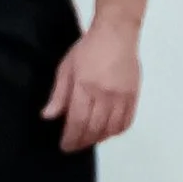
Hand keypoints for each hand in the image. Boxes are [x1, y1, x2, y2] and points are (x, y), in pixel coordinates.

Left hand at [42, 14, 140, 151]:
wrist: (116, 34)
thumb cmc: (87, 49)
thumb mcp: (65, 68)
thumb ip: (59, 94)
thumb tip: (48, 116)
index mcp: (85, 87)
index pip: (77, 121)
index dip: (71, 138)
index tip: (65, 146)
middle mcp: (105, 95)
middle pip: (94, 128)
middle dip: (83, 141)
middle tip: (74, 146)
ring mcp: (122, 96)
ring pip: (111, 128)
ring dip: (99, 138)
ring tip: (88, 140)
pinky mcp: (134, 95)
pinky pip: (127, 121)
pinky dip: (116, 131)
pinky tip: (107, 132)